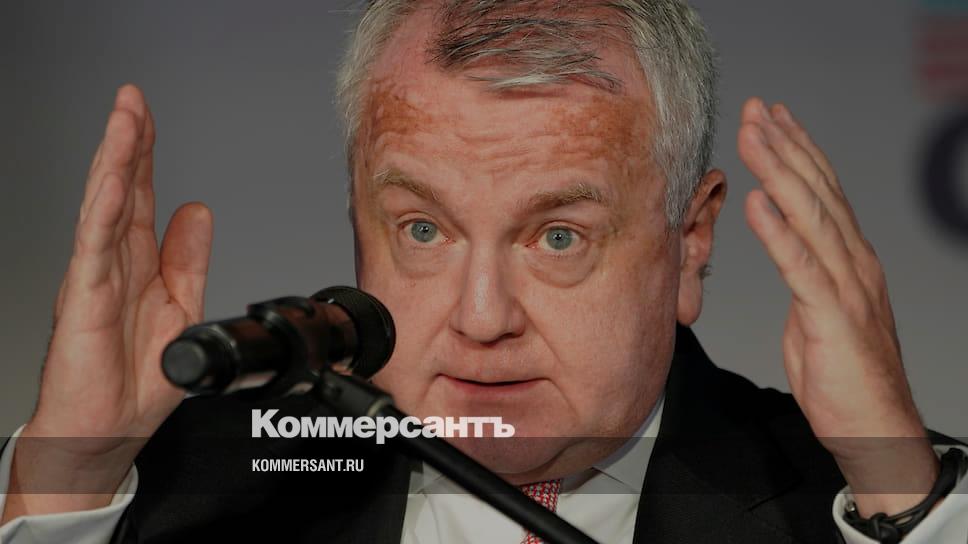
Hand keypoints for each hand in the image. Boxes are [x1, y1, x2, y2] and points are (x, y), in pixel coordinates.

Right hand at [2, 85, 212, 520]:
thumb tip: (199, 212)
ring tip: (124, 120)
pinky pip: (93, 249)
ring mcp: (95, 279)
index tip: (147, 114)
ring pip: (105, 208)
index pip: (142, 197)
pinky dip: (101, 211)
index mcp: (136, 265)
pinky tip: (109, 182)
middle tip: (132, 98)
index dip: (146, 155)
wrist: (105, 432)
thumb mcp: (179, 309)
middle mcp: (112, 264)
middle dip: (128, 142)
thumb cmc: (132, 382)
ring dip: (115, 162)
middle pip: (120, 191)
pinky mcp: (84, 302)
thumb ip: (188, 260)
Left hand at [737, 97, 938, 515]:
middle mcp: (853, 262)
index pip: (822, 192)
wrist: (875, 428)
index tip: (771, 119)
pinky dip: (778, 232)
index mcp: (848, 260)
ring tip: (751, 136)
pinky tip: (758, 202)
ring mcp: (846, 286)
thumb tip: (788, 251)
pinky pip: (800, 267)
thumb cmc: (844, 375)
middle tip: (755, 108)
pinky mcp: (832, 316)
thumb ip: (806, 277)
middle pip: (816, 191)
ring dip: (778, 171)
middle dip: (783, 145)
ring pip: (809, 216)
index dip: (797, 152)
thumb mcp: (818, 313)